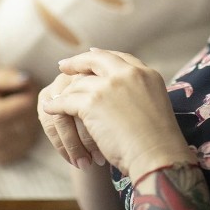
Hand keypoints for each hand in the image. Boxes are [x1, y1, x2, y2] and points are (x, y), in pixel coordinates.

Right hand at [0, 67, 39, 164]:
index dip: (31, 91)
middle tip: (24, 97)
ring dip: (32, 120)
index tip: (25, 86)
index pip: (28, 104)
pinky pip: (27, 145)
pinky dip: (28, 134)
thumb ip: (6, 78)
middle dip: (33, 105)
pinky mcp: (2, 158)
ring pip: (33, 133)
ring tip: (21, 110)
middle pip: (32, 119)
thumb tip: (26, 80)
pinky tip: (19, 125)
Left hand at [39, 49, 194, 176]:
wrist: (157, 155)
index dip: (103, 56)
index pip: (120, 58)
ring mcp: (110, 85)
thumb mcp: (154, 105)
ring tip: (55, 97)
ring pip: (79, 83)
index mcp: (147, 74)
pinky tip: (50, 108)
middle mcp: (129, 73)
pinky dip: (56, 106)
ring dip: (65, 92)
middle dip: (78, 61)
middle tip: (64, 65)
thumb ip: (138, 93)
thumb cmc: (159, 142)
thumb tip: (118, 96)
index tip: (92, 54)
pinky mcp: (92, 102)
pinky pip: (67, 100)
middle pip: (97, 59)